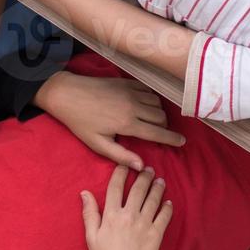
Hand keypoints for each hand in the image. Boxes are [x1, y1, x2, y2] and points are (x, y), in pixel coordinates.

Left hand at [37, 72, 184, 170]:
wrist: (67, 93)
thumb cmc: (80, 122)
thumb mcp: (97, 143)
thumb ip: (120, 155)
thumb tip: (141, 166)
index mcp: (127, 124)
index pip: (158, 133)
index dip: (172, 139)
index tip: (182, 142)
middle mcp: (133, 106)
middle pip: (161, 117)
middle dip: (164, 127)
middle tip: (160, 133)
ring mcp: (130, 92)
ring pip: (157, 103)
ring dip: (158, 112)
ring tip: (152, 120)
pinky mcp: (126, 83)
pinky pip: (148, 91)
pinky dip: (151, 98)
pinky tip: (145, 104)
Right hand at [81, 166, 171, 249]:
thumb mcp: (91, 237)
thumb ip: (89, 213)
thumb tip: (84, 193)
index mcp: (111, 215)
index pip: (115, 187)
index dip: (120, 173)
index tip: (124, 165)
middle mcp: (129, 215)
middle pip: (138, 189)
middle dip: (144, 176)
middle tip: (148, 169)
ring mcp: (145, 223)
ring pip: (153, 199)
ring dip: (157, 187)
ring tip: (160, 180)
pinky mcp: (157, 233)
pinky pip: (164, 216)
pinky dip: (167, 207)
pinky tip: (168, 201)